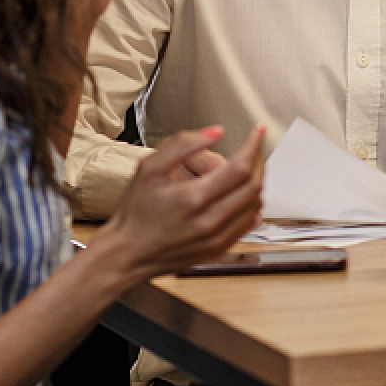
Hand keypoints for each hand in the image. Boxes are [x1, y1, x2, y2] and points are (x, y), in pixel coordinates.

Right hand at [101, 124, 266, 278]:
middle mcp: (210, 221)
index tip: (257, 131)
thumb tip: (215, 132)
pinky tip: (242, 192)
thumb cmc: (135, 213)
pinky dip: (252, 204)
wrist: (127, 253)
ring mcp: (217, 238)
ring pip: (255, 204)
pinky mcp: (219, 248)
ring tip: (249, 166)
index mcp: (193, 198)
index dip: (254, 145)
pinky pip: (248, 223)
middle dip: (258, 160)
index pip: (240, 167)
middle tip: (254, 146)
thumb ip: (182, 145)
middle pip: (254, 185)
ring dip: (258, 181)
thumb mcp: (149, 169)